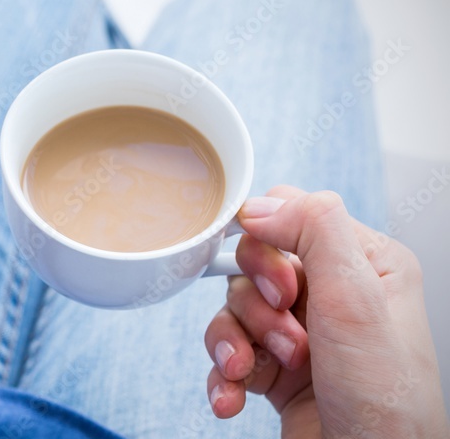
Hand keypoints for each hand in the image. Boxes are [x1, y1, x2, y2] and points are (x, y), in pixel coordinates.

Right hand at [204, 185, 448, 437]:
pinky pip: (227, 351)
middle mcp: (333, 293)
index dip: (267, 247)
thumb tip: (260, 203)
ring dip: (236, 344)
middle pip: (253, 264)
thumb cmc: (384, 403)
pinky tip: (233, 396)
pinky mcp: (275, 369)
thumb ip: (314, 231)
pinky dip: (223, 375)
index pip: (291, 217)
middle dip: (254, 306)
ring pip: (233, 309)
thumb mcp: (357, 301)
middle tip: (283, 337)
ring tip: (260, 373)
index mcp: (365, 263)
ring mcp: (301, 332)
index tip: (279, 288)